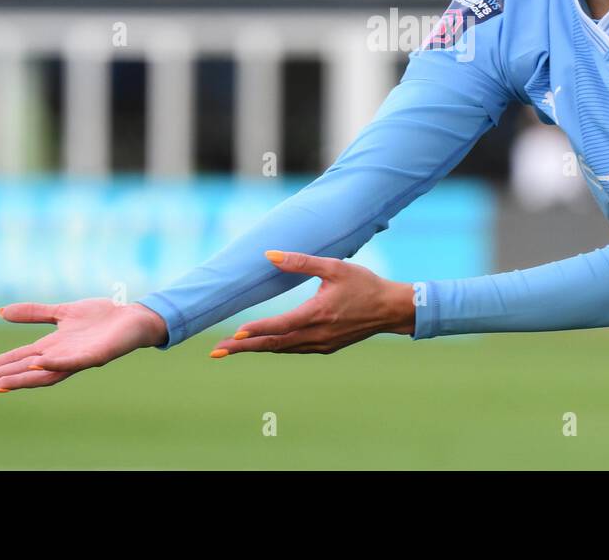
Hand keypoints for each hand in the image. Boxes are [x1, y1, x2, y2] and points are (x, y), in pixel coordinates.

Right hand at [0, 298, 168, 392]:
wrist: (134, 317)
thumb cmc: (101, 317)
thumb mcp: (62, 312)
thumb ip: (34, 314)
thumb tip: (1, 312)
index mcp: (51, 347)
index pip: (15, 359)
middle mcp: (60, 357)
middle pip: (23, 370)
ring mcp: (77, 358)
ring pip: (44, 373)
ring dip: (21, 378)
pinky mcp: (96, 355)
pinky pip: (74, 362)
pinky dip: (55, 363)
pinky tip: (39, 362)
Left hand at [209, 250, 415, 357]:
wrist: (390, 309)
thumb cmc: (364, 284)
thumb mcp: (334, 267)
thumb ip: (301, 262)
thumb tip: (270, 255)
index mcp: (318, 313)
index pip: (280, 326)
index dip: (257, 331)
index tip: (235, 334)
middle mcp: (317, 333)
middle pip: (274, 344)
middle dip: (244, 348)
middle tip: (217, 353)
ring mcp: (322, 343)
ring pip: (282, 349)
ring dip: (257, 348)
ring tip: (232, 349)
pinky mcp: (326, 347)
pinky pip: (295, 348)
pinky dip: (276, 347)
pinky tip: (264, 344)